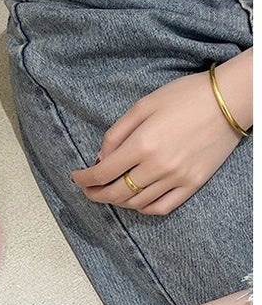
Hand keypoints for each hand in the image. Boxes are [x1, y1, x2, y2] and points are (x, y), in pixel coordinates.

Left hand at [72, 51, 252, 215]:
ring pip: (136, 203)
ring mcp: (176, 178)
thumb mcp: (143, 106)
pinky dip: (143, 208)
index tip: (76, 177)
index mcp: (142, 144)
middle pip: (116, 193)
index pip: (102, 173)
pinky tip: (136, 201)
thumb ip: (116, 134)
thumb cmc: (184, 96)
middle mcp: (157, 166)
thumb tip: (101, 159)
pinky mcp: (193, 184)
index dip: (84, 179)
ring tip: (109, 194)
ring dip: (117, 201)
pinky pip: (162, 207)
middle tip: (88, 190)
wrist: (229, 100)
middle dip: (96, 194)